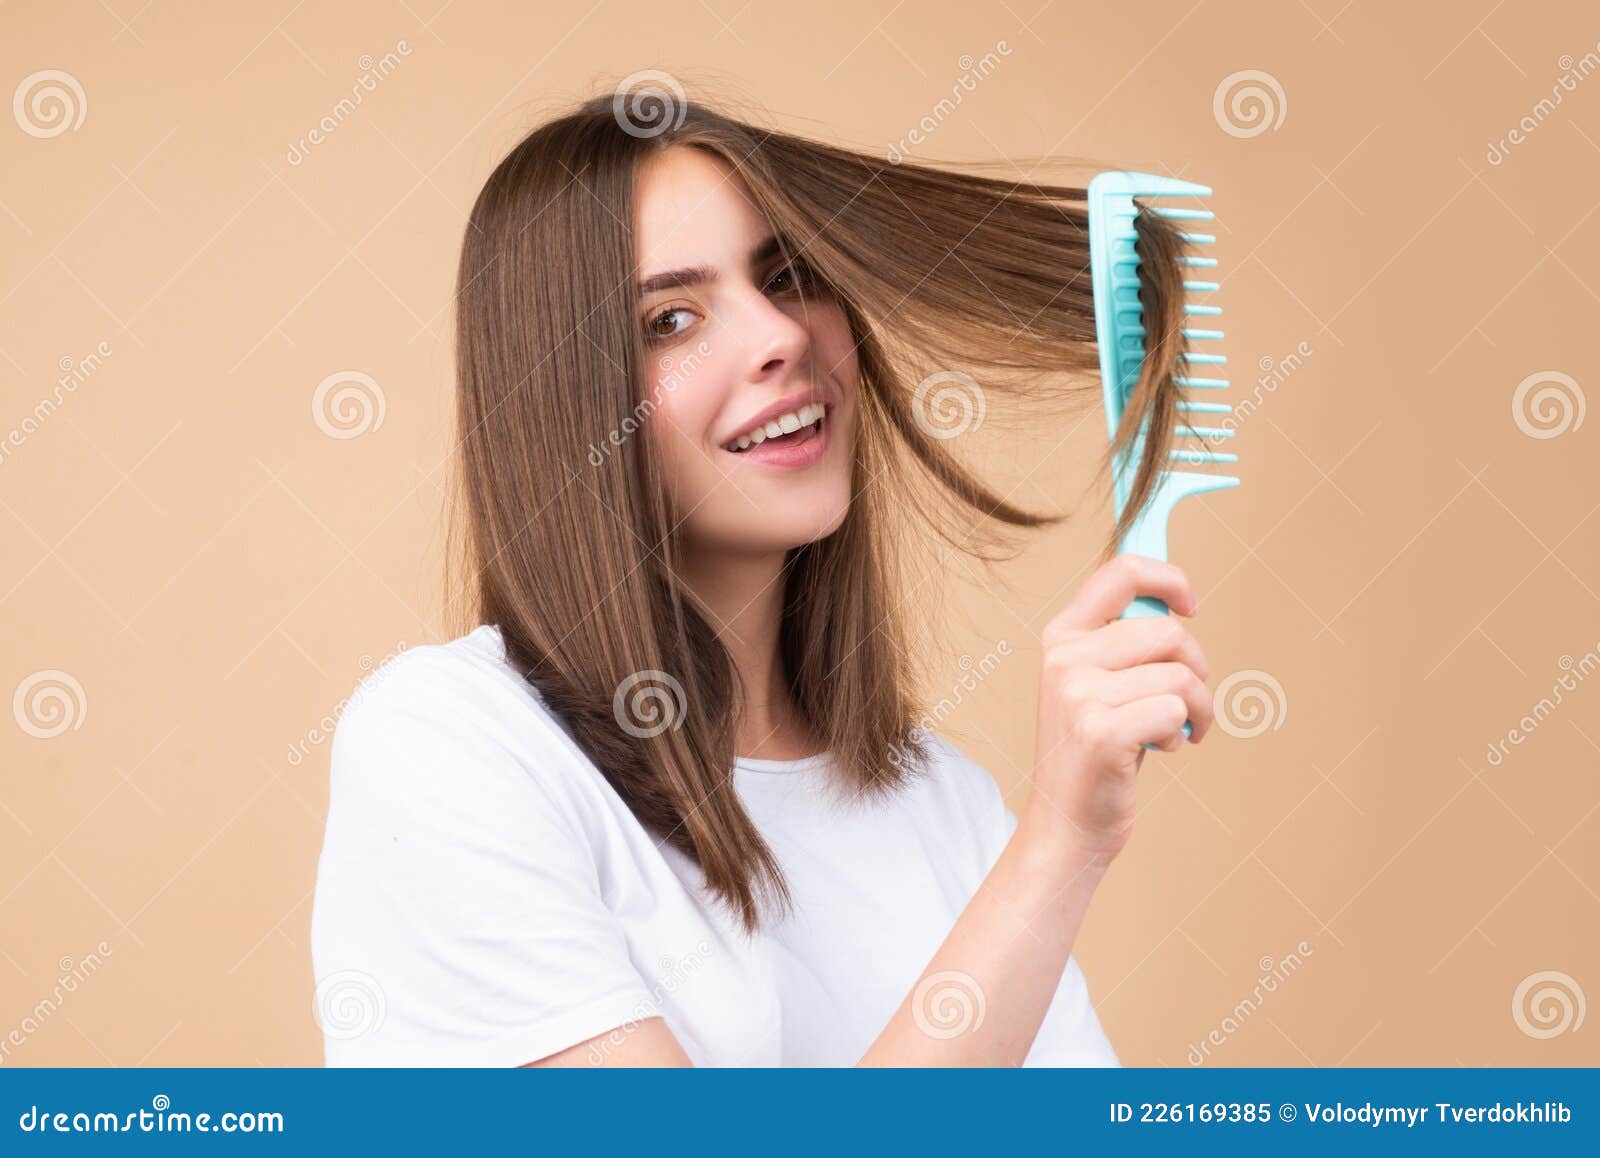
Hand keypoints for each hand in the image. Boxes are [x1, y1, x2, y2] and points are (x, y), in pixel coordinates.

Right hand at [1022, 554, 1213, 866]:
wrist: (1067, 824)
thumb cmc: (1097, 751)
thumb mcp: (1097, 684)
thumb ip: (1124, 642)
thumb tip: (1174, 602)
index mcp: (1061, 635)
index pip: (1122, 574)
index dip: (1170, 579)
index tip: (1191, 606)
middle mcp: (1064, 658)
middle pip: (1168, 631)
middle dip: (1196, 668)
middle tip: (1188, 701)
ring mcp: (1077, 694)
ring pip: (1180, 675)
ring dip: (1197, 709)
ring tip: (1178, 732)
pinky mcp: (1100, 731)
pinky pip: (1176, 711)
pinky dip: (1183, 734)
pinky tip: (1161, 751)